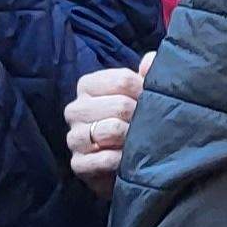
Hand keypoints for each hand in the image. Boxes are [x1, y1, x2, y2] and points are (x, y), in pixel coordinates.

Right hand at [66, 64, 142, 189]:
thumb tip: (150, 61)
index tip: (153, 103)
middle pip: (120, 105)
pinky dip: (122, 161)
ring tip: (139, 143)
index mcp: (87, 86)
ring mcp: (73, 137)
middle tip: (150, 127)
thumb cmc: (132, 123)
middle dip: (141, 118)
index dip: (145, 92)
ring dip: (132, 139)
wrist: (124, 164)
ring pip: (110, 130)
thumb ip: (147, 73)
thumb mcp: (140, 94)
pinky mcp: (78, 164)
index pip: (123, 80)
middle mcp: (75, 109)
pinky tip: (128, 161)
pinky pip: (105, 159)